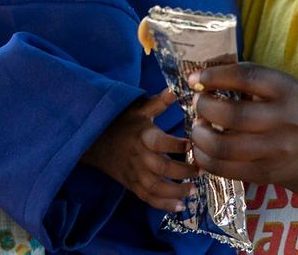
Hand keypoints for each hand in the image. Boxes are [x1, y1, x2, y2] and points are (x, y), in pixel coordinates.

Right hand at [82, 89, 197, 211]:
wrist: (96, 142)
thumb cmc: (122, 122)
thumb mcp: (138, 109)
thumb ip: (158, 102)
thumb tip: (175, 91)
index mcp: (142, 136)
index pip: (160, 142)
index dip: (177, 144)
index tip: (192, 144)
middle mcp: (139, 156)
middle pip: (163, 168)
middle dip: (184, 171)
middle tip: (201, 170)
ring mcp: (135, 173)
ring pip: (157, 187)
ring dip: (177, 191)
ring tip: (194, 189)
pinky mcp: (132, 185)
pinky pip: (148, 199)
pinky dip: (164, 205)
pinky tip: (180, 206)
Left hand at [189, 63, 297, 188]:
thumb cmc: (281, 108)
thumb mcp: (274, 85)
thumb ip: (242, 77)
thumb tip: (198, 77)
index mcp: (287, 89)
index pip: (246, 76)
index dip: (214, 76)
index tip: (194, 78)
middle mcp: (286, 120)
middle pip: (233, 115)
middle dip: (205, 107)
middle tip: (198, 103)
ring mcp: (277, 151)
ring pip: (224, 146)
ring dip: (200, 135)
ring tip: (198, 126)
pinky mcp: (265, 174)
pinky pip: (224, 169)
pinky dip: (204, 157)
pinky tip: (201, 147)